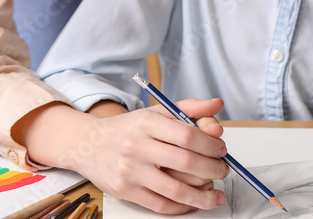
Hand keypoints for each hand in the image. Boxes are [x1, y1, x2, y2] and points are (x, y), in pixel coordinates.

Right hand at [17, 99, 229, 213]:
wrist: (89, 144)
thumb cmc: (129, 129)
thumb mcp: (156, 112)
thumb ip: (189, 109)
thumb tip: (218, 104)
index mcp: (148, 123)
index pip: (188, 135)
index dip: (211, 145)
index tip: (222, 150)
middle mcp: (138, 146)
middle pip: (186, 162)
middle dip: (213, 169)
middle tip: (223, 171)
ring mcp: (131, 171)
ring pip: (176, 189)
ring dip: (202, 196)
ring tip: (216, 195)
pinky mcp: (125, 191)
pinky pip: (161, 205)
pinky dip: (182, 207)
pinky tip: (193, 203)